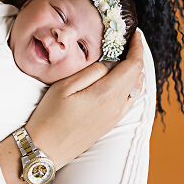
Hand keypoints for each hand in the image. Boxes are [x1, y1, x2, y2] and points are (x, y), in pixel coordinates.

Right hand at [25, 29, 145, 168]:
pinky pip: (130, 100)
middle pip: (137, 76)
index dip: (137, 47)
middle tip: (129, 42)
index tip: (136, 34)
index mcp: (107, 94)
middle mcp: (117, 106)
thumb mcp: (65, 86)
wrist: (46, 149)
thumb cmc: (50, 116)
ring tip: (125, 57)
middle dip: (137, 56)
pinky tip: (121, 79)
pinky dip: (131, 85)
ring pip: (136, 89)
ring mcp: (115, 117)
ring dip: (135, 71)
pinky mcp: (111, 123)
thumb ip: (92, 71)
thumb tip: (109, 63)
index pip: (133, 65)